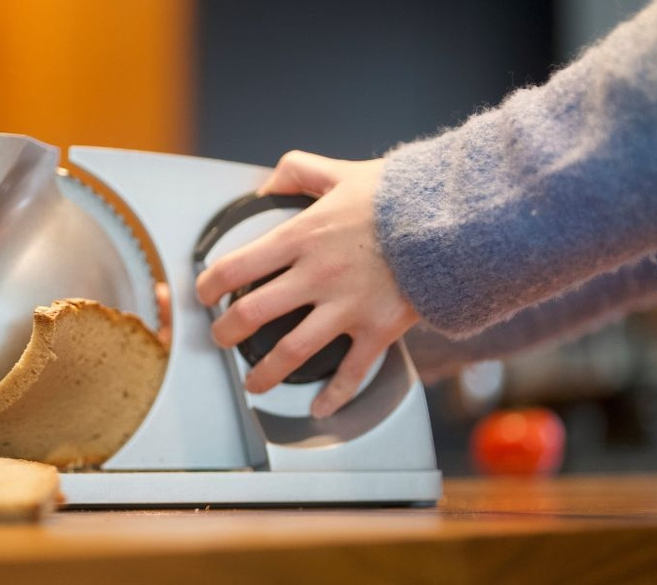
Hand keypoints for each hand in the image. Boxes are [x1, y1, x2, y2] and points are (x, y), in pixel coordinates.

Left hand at [195, 151, 417, 417]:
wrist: (454, 218)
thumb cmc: (400, 196)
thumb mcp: (343, 172)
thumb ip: (299, 171)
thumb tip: (266, 184)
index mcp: (302, 236)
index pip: (236, 266)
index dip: (208, 284)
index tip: (203, 294)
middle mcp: (317, 275)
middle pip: (251, 314)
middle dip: (225, 331)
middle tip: (220, 338)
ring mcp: (346, 306)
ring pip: (290, 351)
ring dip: (263, 373)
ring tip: (252, 383)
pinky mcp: (378, 329)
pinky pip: (351, 372)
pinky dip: (333, 396)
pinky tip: (319, 407)